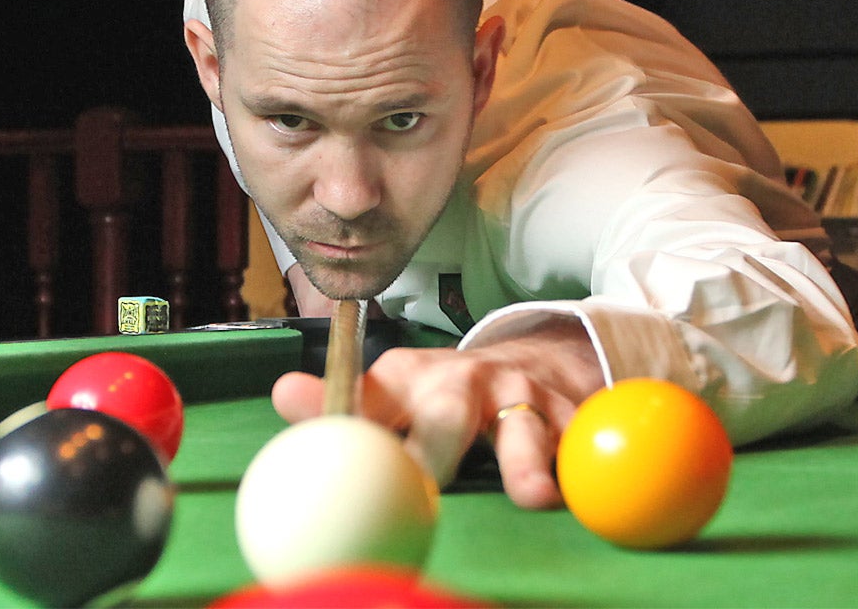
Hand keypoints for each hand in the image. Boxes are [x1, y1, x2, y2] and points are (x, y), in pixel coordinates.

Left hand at [271, 315, 604, 508]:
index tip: (302, 409)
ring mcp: (519, 401)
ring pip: (522, 431)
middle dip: (434, 448)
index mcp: (410, 377)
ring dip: (525, 462)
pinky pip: (573, 447)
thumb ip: (345, 402)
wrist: (534, 363)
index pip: (368, 395)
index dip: (341, 410)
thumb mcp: (395, 394)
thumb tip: (282, 394)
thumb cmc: (449, 395)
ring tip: (531, 493)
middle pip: (445, 412)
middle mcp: (464, 384)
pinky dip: (575, 471)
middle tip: (421, 483)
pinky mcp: (567, 419)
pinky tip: (573, 494)